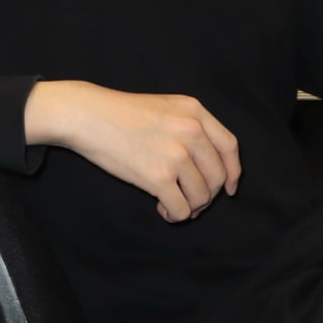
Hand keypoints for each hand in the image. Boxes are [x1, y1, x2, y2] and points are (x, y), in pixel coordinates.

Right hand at [23, 80, 240, 222]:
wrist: (88, 116)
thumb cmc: (122, 115)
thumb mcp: (166, 107)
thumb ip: (191, 128)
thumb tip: (211, 169)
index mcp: (195, 111)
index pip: (229, 146)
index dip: (233, 172)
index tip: (230, 189)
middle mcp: (192, 130)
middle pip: (218, 176)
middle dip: (207, 195)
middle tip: (190, 200)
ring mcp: (176, 154)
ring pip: (202, 196)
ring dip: (190, 207)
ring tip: (171, 203)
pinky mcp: (159, 177)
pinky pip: (181, 209)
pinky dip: (175, 215)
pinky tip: (161, 208)